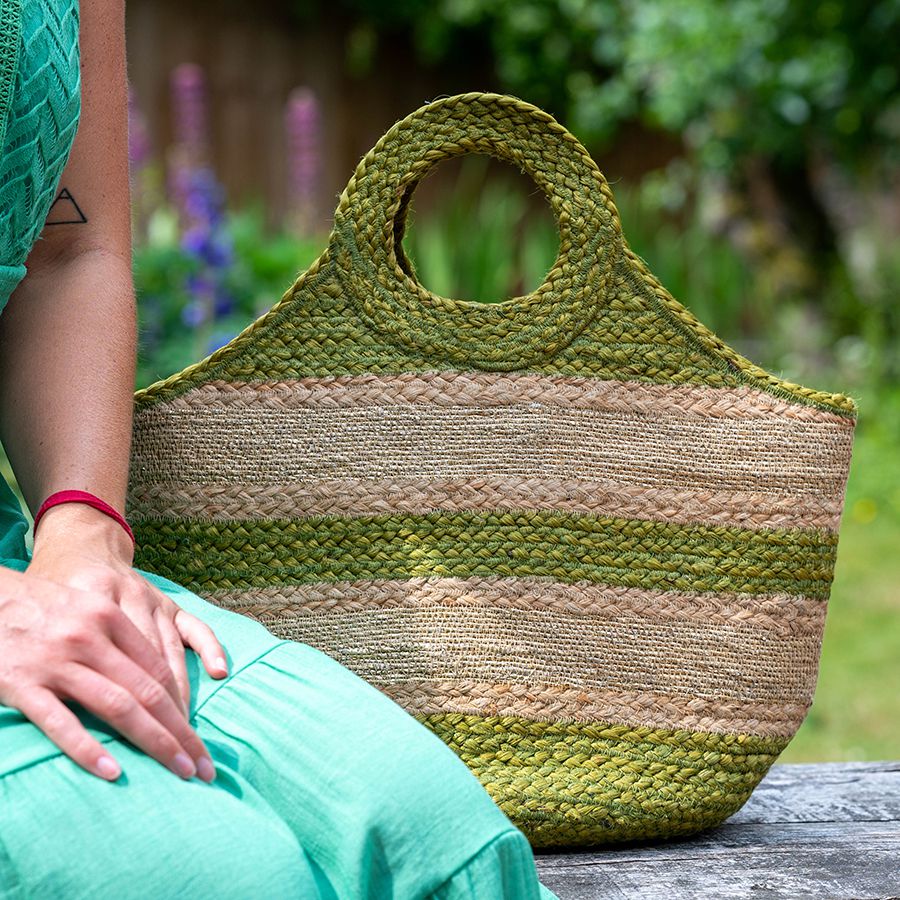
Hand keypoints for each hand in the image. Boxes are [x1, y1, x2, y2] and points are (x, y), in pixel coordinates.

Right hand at [0, 503, 226, 781]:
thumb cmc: (45, 607)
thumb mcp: (91, 610)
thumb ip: (125, 642)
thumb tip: (163, 685)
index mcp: (111, 618)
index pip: (160, 670)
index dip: (185, 708)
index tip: (199, 740)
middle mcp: (90, 638)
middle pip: (148, 692)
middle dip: (181, 733)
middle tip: (204, 768)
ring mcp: (57, 662)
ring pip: (117, 707)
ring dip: (154, 743)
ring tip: (178, 773)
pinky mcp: (22, 685)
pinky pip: (61, 722)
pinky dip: (88, 748)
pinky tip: (113, 771)